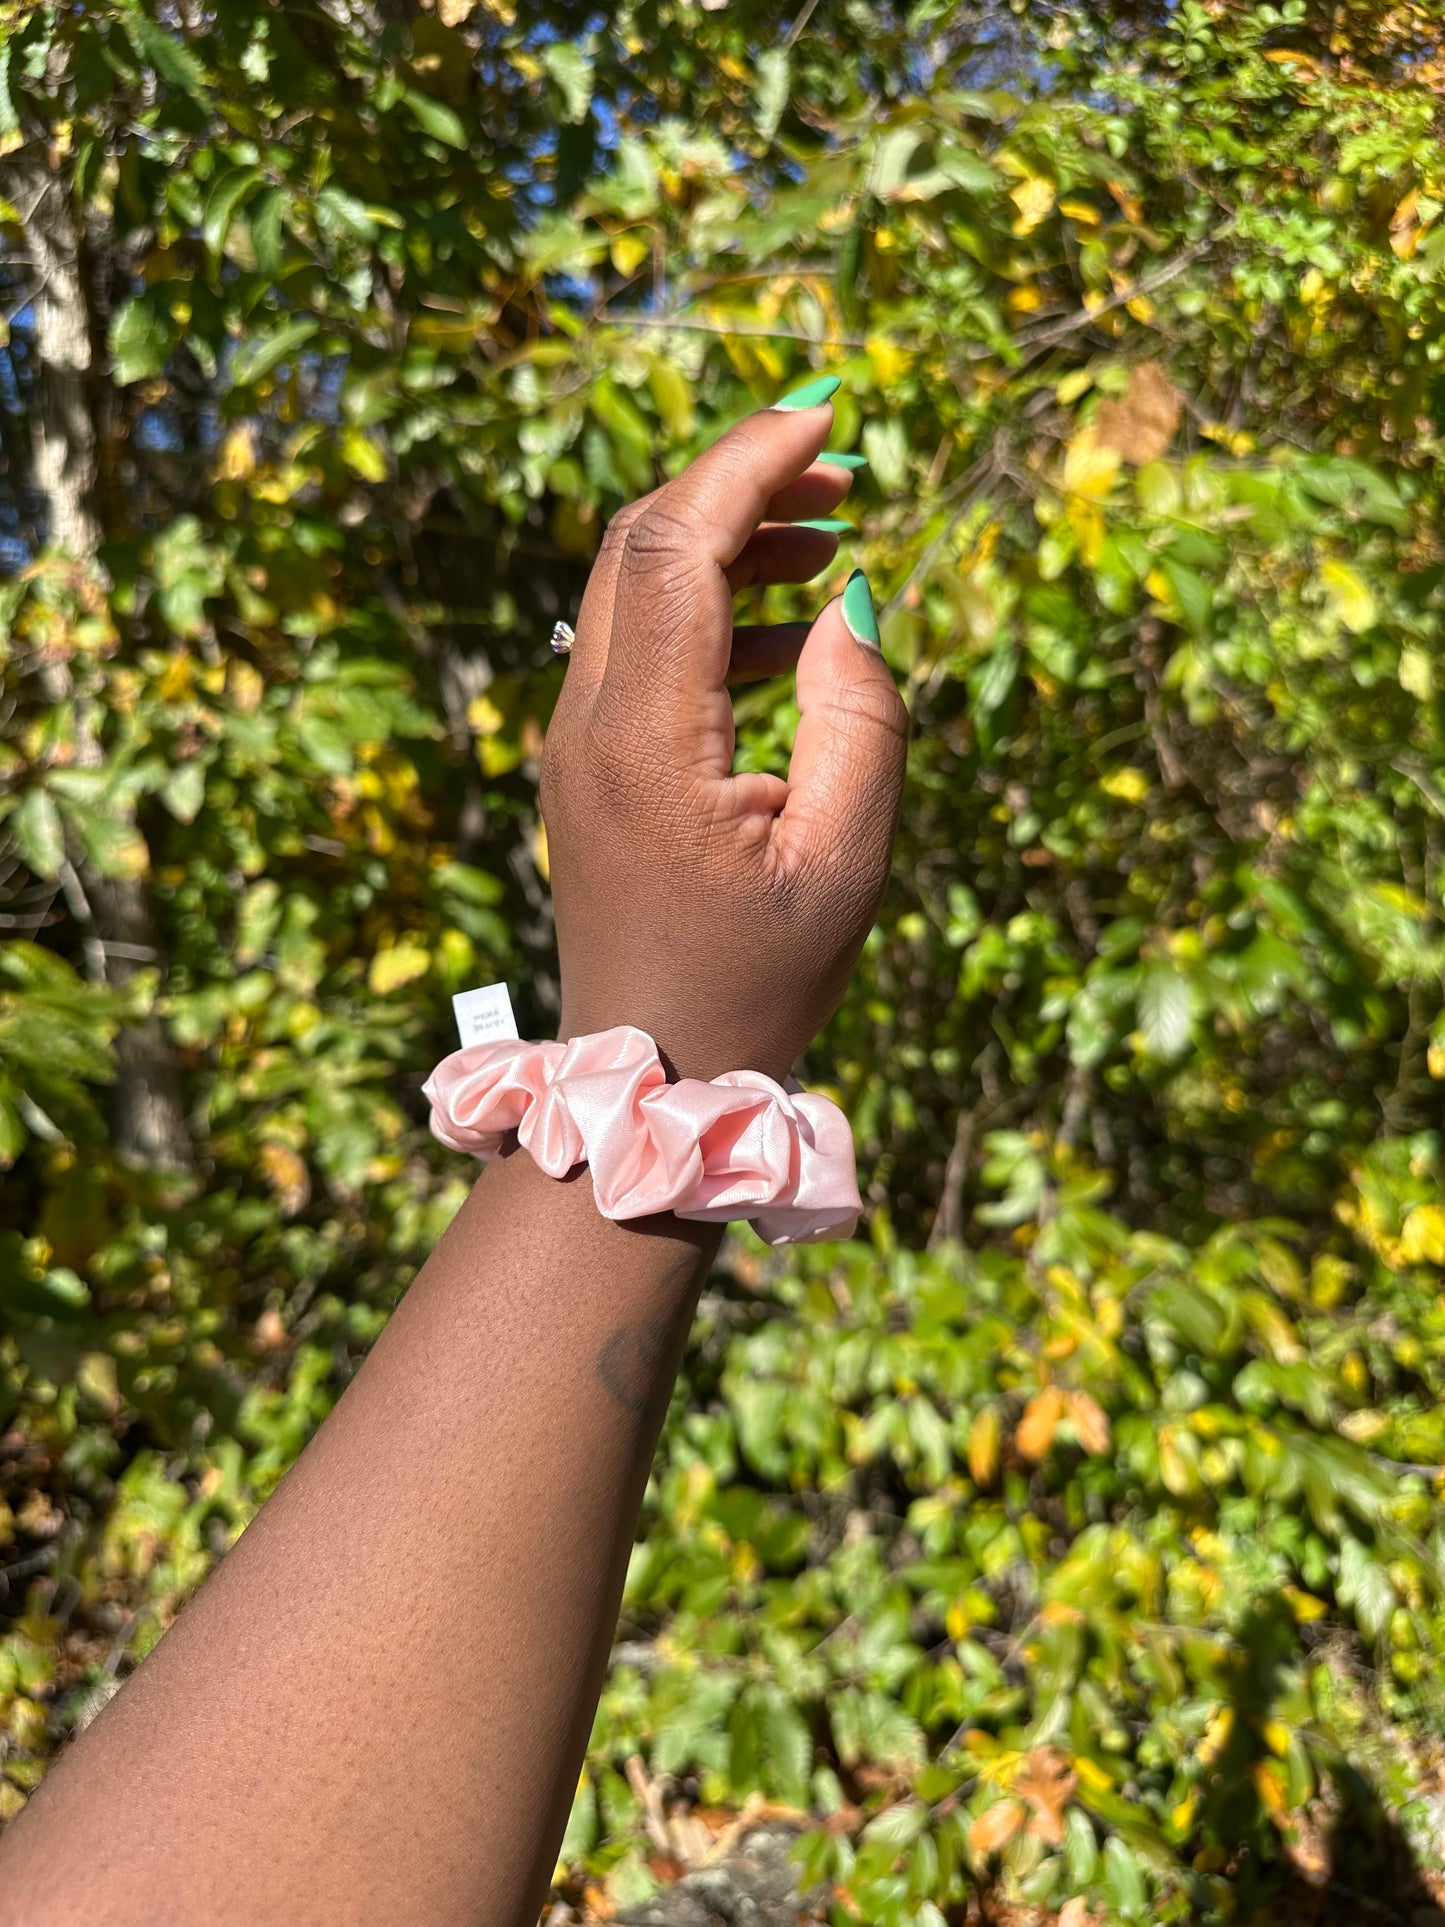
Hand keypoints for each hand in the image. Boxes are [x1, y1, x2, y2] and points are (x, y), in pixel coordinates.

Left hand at [541, 392, 908, 1082]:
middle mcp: (587, 723)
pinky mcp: (586, 762)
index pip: (677, 542)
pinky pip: (637, 646)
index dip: (751, 459)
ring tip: (832, 544)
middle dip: (740, 484)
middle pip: (641, 543)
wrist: (651, 1068)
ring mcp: (575, 740)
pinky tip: (787, 631)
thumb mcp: (844, 854)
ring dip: (726, 543)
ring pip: (634, 586)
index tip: (828, 415)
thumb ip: (857, 712)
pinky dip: (707, 608)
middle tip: (844, 476)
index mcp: (645, 739)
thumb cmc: (758, 979)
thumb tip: (849, 597)